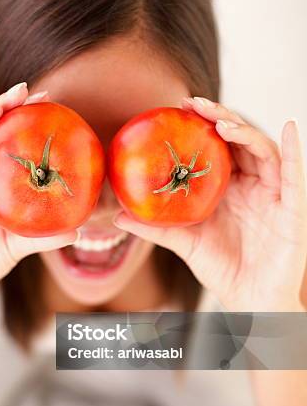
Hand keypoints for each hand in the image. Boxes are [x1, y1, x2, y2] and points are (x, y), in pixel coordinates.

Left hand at [115, 97, 306, 310]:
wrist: (250, 300)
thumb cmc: (222, 270)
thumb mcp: (185, 243)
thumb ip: (156, 227)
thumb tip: (117, 216)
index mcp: (229, 189)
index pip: (219, 148)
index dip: (203, 125)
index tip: (180, 108)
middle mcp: (252, 186)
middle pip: (240, 141)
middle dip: (220, 118)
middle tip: (195, 105)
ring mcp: (273, 194)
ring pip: (264, 151)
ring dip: (245, 131)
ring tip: (221, 122)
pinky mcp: (292, 208)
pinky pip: (295, 173)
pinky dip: (294, 148)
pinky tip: (288, 126)